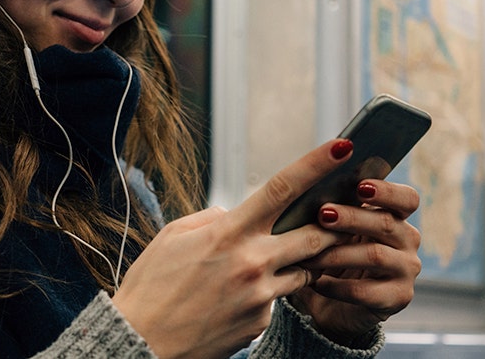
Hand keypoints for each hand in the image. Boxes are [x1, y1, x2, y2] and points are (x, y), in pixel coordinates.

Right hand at [111, 140, 355, 358]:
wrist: (142, 342)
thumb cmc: (152, 286)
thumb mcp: (174, 237)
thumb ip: (213, 219)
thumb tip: (236, 214)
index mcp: (228, 234)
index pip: (281, 188)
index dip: (315, 164)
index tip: (342, 146)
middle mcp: (251, 263)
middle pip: (313, 234)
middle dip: (331, 225)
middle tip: (339, 217)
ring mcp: (260, 296)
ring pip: (303, 271)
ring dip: (297, 262)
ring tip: (262, 266)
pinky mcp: (261, 322)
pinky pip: (277, 300)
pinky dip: (266, 294)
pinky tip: (234, 300)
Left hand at [289, 178, 420, 344]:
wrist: (329, 305)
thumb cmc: (327, 256)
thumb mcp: (329, 230)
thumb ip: (330, 210)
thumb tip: (309, 190)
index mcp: (395, 216)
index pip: (406, 198)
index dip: (387, 191)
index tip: (360, 186)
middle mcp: (408, 240)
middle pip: (387, 222)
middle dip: (352, 217)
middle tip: (323, 214)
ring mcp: (407, 270)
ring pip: (375, 255)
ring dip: (337, 253)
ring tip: (308, 255)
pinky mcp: (398, 298)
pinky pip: (365, 290)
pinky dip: (336, 286)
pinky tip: (315, 283)